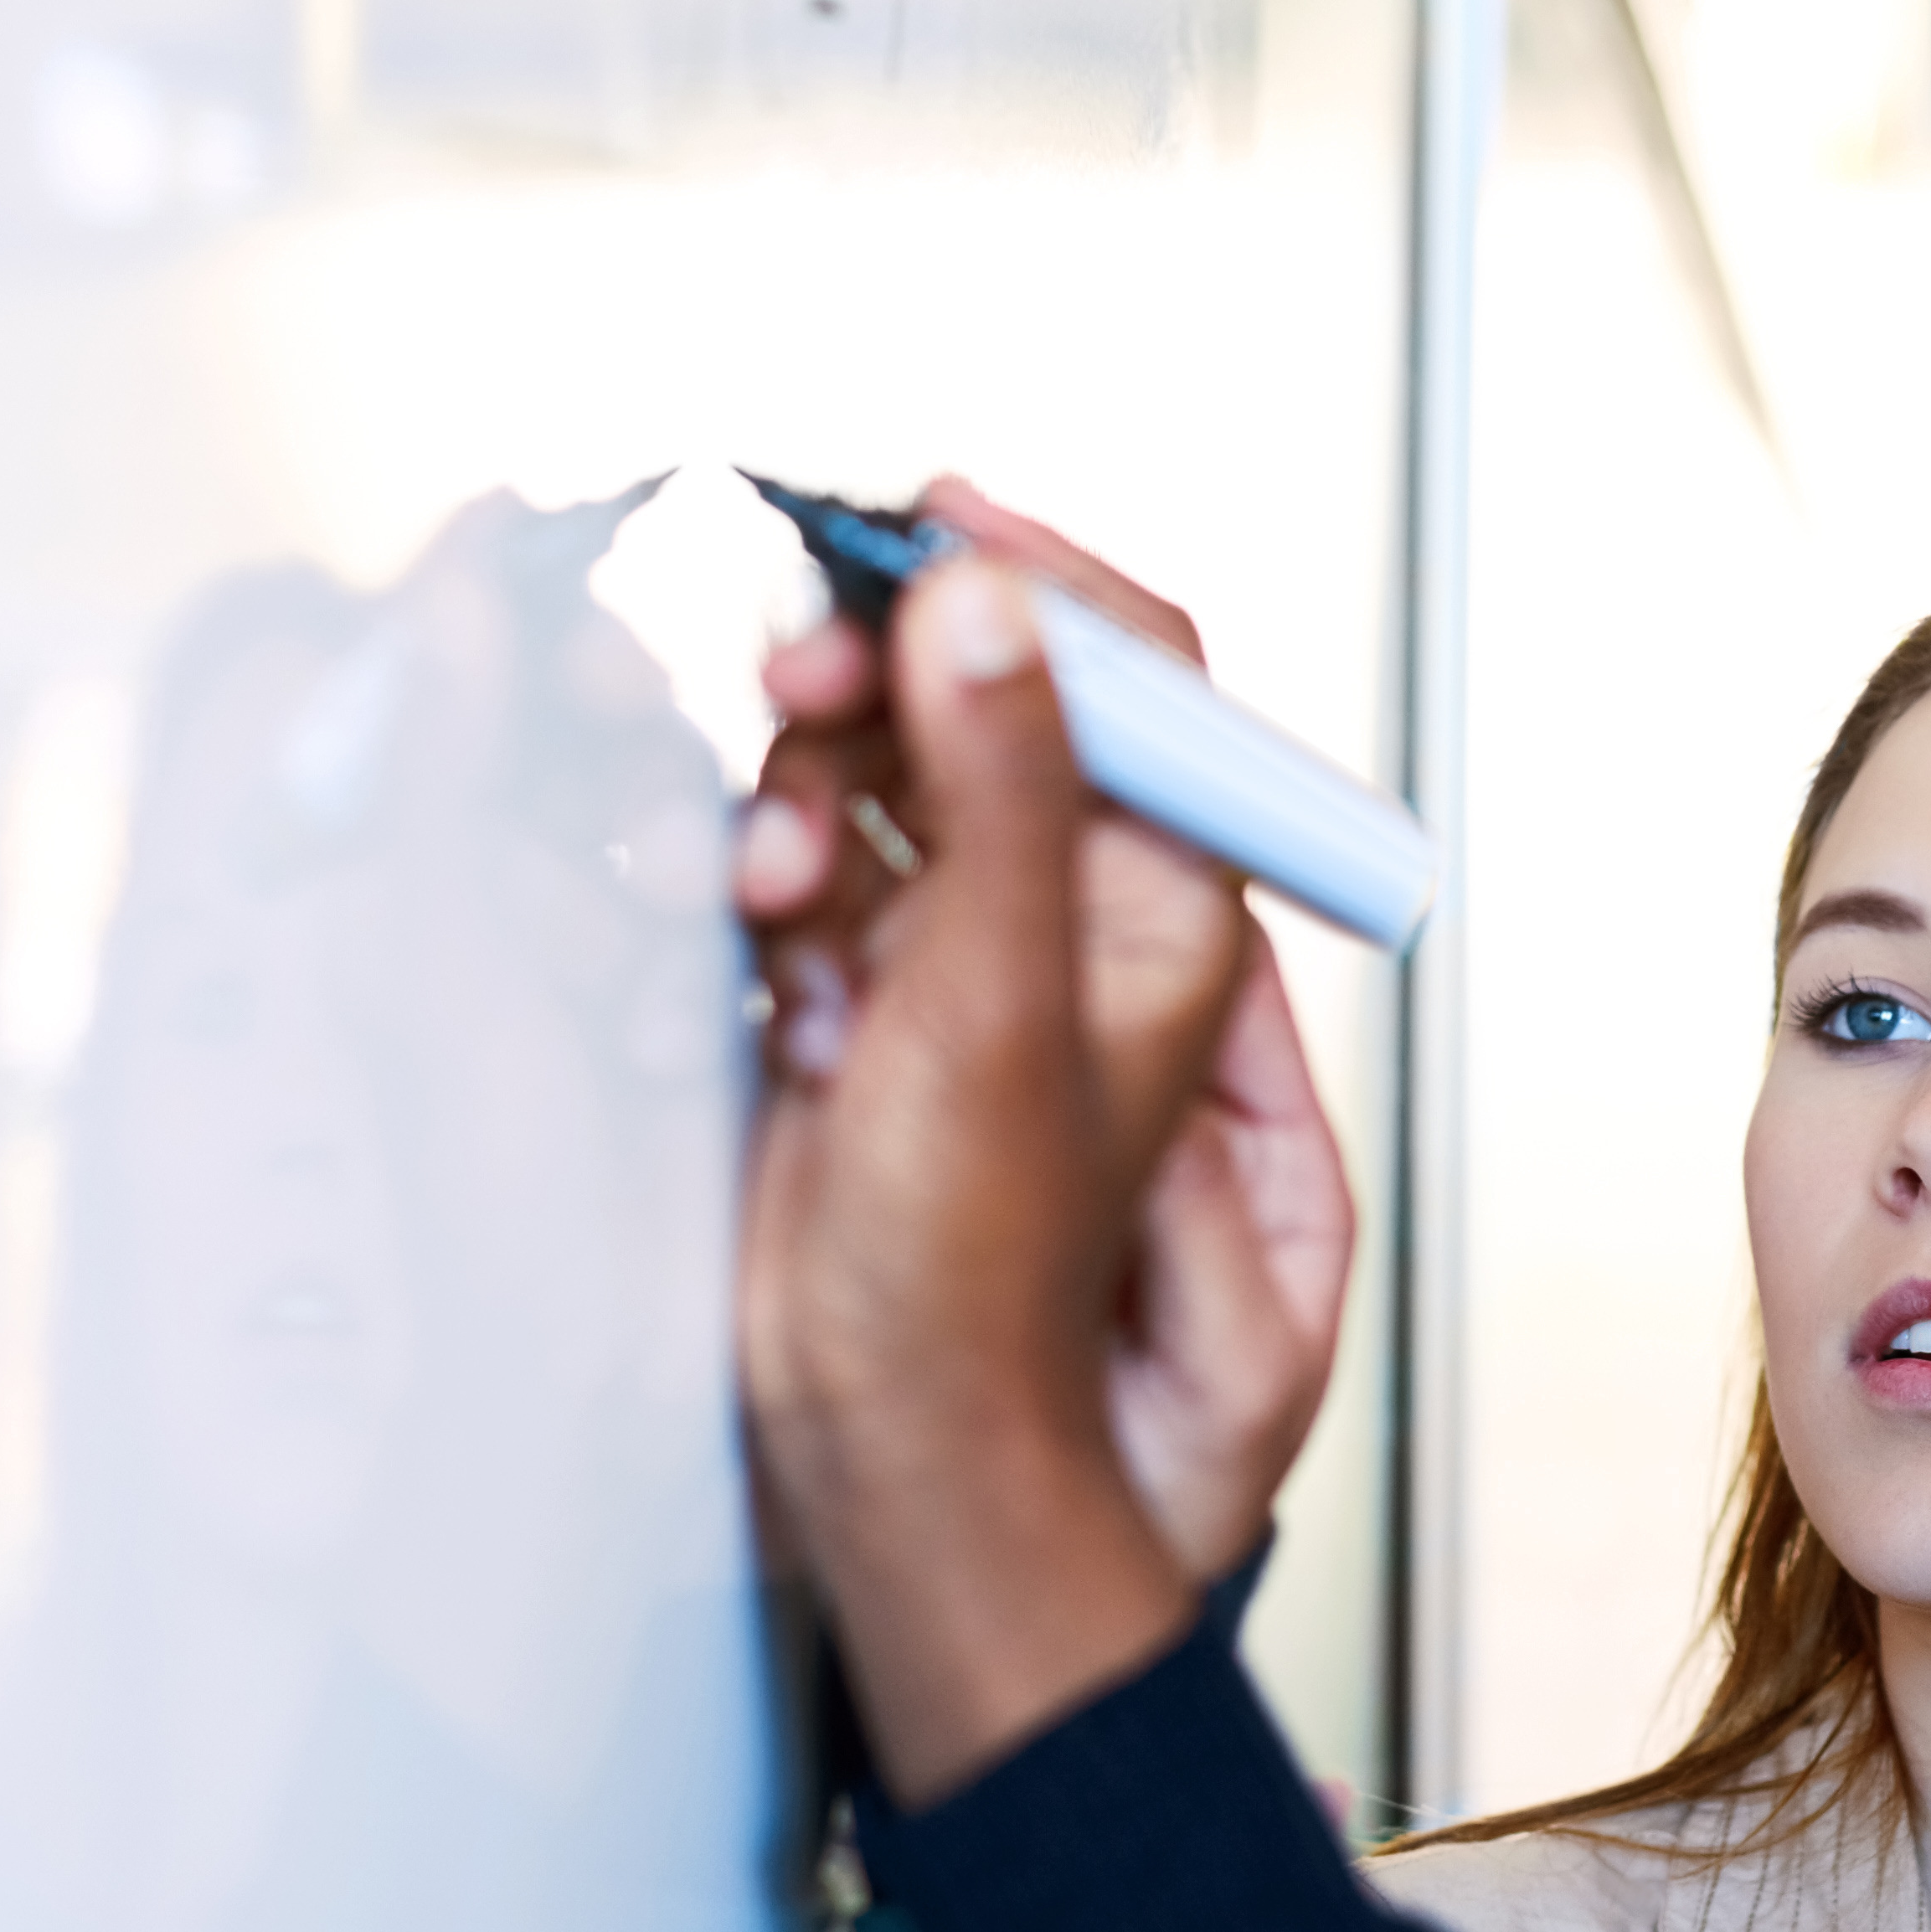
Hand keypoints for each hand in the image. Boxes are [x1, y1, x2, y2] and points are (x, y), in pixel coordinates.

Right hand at [737, 480, 1339, 1583]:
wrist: (872, 1414)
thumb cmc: (968, 1258)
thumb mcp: (990, 993)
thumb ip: (1000, 785)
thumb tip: (992, 600)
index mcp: (1163, 904)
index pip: (1133, 669)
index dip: (1033, 576)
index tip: (925, 516)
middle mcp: (1079, 912)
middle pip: (983, 700)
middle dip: (881, 689)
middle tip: (799, 686)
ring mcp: (970, 952)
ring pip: (881, 777)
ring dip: (808, 801)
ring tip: (773, 893)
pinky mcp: (871, 997)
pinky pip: (815, 870)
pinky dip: (775, 888)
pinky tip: (766, 963)